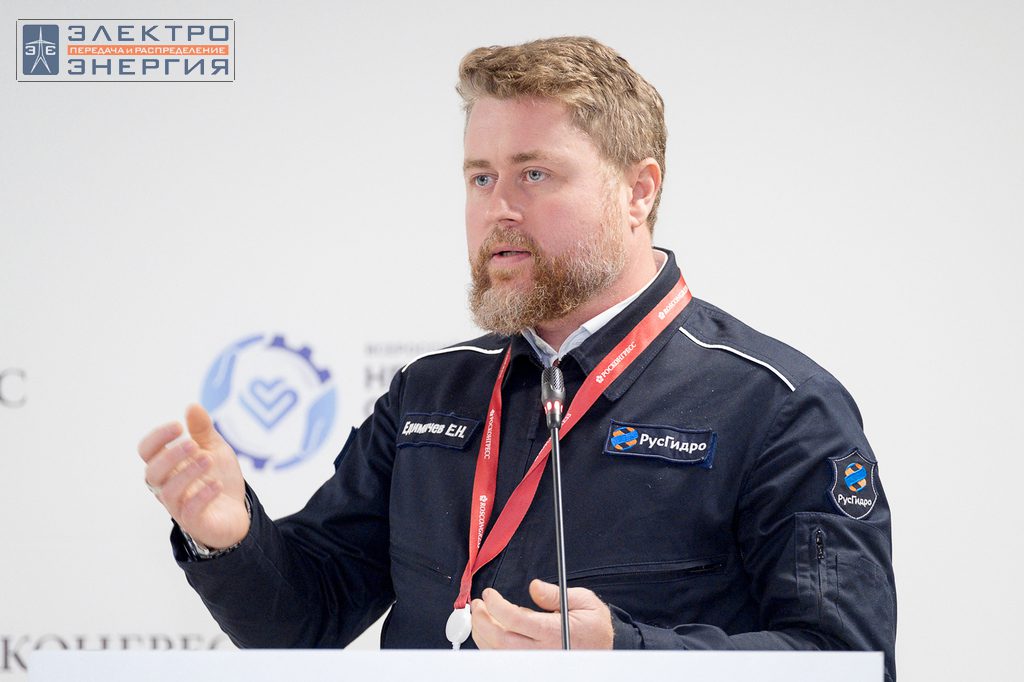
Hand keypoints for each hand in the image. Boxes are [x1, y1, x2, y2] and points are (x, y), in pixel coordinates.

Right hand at [138, 403, 248, 549]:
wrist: (238, 511)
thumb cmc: (218, 477)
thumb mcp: (214, 448)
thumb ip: (202, 430)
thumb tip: (192, 406)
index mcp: (168, 467)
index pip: (147, 452)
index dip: (157, 438)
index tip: (177, 426)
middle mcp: (167, 487)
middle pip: (152, 473)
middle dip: (170, 456)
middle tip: (193, 445)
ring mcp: (179, 506)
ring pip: (169, 492)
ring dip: (187, 473)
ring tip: (208, 459)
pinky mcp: (195, 522)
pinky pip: (190, 511)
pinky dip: (202, 496)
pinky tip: (216, 483)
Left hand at [471, 579, 613, 648]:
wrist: (605, 649)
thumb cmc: (595, 626)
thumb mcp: (584, 601)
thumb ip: (556, 595)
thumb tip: (534, 587)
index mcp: (553, 631)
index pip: (515, 619)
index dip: (496, 606)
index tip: (489, 594)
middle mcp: (542, 650)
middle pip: (500, 640)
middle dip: (482, 621)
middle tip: (477, 605)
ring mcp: (536, 661)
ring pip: (498, 653)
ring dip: (482, 634)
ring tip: (479, 616)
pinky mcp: (533, 665)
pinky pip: (505, 659)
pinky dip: (490, 646)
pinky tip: (488, 632)